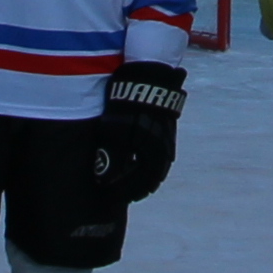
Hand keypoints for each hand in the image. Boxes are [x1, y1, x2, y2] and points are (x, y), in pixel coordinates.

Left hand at [89, 64, 183, 202]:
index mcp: (150, 153)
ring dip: (147, 179)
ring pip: (159, 167)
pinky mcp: (168, 130)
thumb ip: (112, 159)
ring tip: (138, 185)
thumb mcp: (115, 131)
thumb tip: (104, 181)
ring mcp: (168, 139)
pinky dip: (154, 166)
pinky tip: (146, 163)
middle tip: (125, 196)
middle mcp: (163, 150)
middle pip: (152, 178)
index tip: (111, 196)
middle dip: (137, 188)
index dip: (124, 191)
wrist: (148, 77)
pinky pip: (163, 156)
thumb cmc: (128, 105)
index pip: (139, 182)